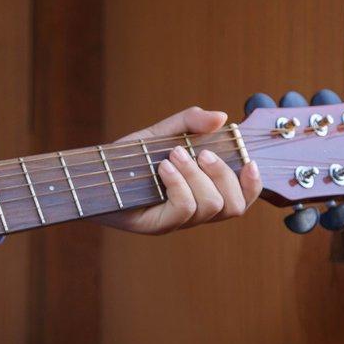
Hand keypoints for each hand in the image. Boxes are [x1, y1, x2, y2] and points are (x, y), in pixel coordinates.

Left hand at [95, 106, 261, 234]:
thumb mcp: (160, 134)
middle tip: (201, 153)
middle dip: (223, 175)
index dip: (254, 185)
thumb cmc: (126, 158)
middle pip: (233, 207)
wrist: (89, 175)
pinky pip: (183, 210)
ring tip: (173, 156)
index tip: (249, 161)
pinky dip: (180, 185)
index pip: (242, 199)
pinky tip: (163, 169)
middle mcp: (193, 212)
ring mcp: (174, 222)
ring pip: (210, 208)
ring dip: (197, 177)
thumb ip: (189, 122)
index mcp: (202, 193)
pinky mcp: (155, 226)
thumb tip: (221, 117)